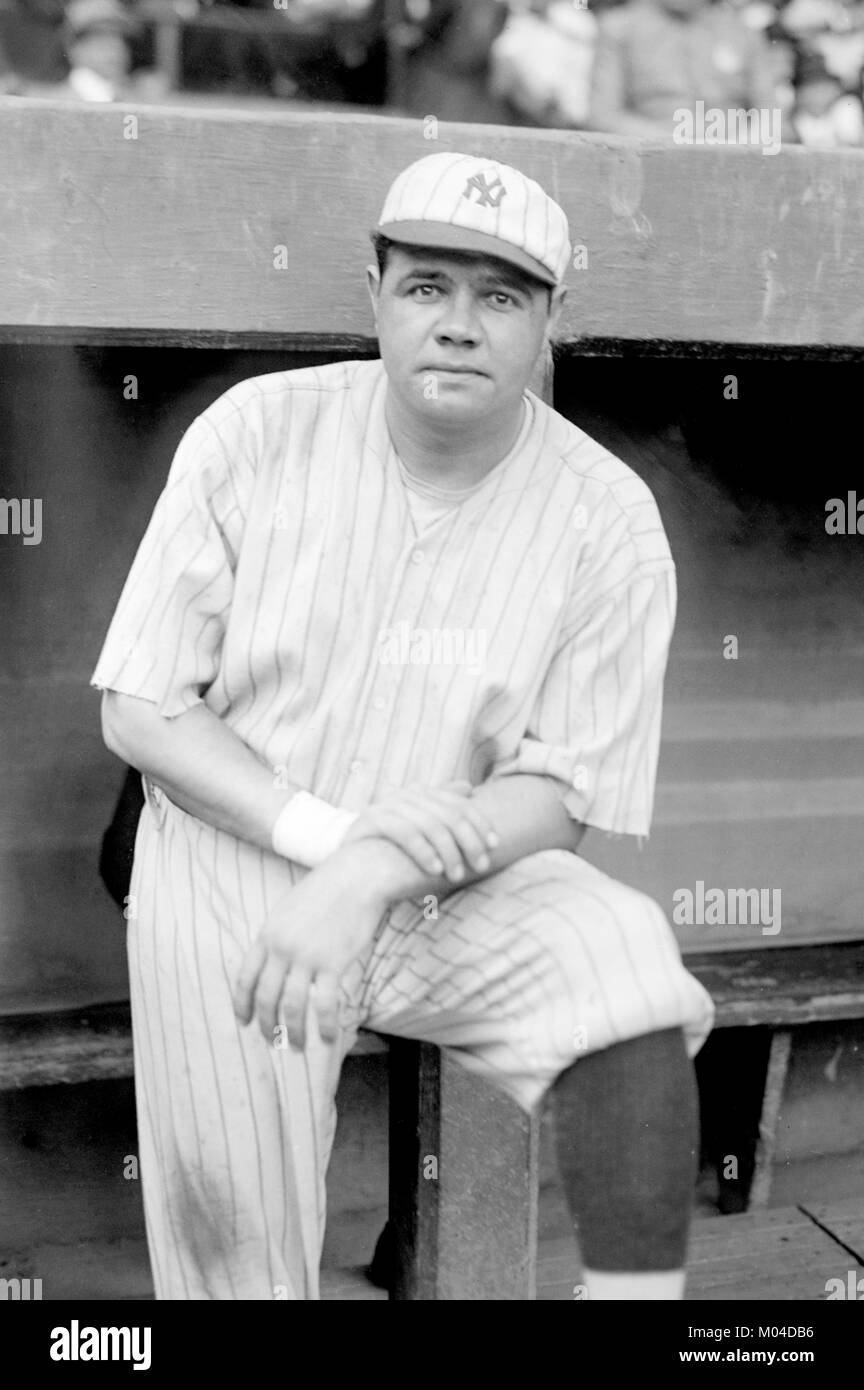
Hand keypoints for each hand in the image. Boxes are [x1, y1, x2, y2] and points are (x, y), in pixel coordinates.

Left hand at [233, 841, 389, 1047]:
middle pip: (266, 997)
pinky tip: (328, 1038)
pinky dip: (325, 1026)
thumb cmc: (327, 891)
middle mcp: (282, 947)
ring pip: (292, 1007)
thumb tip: (273, 964)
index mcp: (268, 934)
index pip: (245, 977)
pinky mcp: (333, 963)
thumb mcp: (289, 909)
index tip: (244, 1022)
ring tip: (298, 1046)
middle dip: (266, 1025)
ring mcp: (307, 956)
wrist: (358, 877)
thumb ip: (278, 937)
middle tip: (272, 1041)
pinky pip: (325, 1004)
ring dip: (294, 1033)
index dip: (242, 1004)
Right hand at [341, 781, 498, 884]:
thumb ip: (443, 811)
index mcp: (421, 794)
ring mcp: (387, 805)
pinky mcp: (371, 820)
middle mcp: (405, 795)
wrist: (354, 869)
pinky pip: (405, 833)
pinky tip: (436, 871)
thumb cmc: (395, 853)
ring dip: (449, 852)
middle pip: (448, 814)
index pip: (459, 804)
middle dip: (469, 841)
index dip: (480, 822)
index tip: (495, 845)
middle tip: (481, 865)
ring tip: (458, 875)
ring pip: (430, 824)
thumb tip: (469, 787)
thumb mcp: (423, 831)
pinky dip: (424, 852)